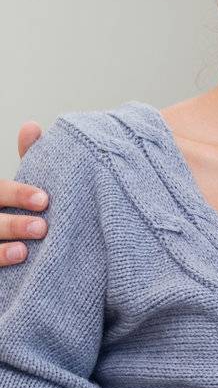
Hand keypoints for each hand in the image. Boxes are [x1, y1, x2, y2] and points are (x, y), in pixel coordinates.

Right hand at [1, 122, 47, 264]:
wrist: (13, 256)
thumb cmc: (13, 213)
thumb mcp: (15, 189)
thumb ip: (26, 159)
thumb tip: (32, 125)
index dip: (17, 194)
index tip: (44, 199)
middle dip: (12, 224)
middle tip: (42, 227)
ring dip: (1, 248)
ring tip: (27, 250)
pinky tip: (17, 262)